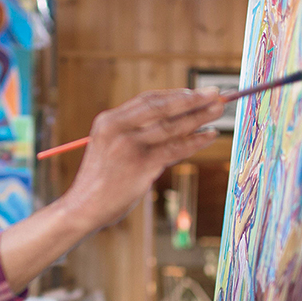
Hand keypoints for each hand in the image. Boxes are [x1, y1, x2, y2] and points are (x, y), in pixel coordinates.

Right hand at [0, 87, 221, 291]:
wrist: (83, 207)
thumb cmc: (99, 179)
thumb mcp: (109, 146)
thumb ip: (132, 132)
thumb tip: (171, 121)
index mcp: (108, 121)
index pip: (147, 100)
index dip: (174, 95)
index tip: (194, 93)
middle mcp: (118, 129)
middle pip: (162, 108)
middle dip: (192, 100)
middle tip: (215, 95)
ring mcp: (130, 147)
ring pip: (172, 127)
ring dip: (199, 117)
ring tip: (219, 111)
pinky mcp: (142, 167)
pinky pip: (175, 149)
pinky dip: (195, 141)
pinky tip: (209, 136)